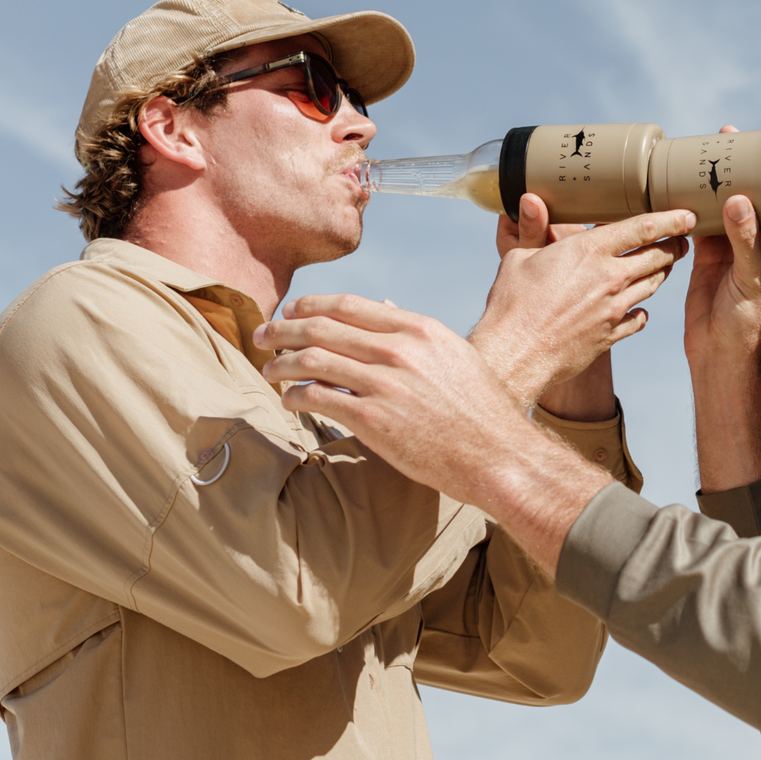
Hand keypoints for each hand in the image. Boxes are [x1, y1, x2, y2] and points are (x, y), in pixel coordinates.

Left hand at [254, 297, 609, 575]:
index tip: (290, 310)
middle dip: (283, 329)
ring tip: (269, 370)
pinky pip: (317, 398)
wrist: (497, 454)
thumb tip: (385, 306)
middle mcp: (400, 350)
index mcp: (420, 330)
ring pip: (312, 360)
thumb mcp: (456, 356)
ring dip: (281, 363)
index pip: (350, 305)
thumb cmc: (480, 409)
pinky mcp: (374, 420)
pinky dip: (295, 396)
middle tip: (262, 336)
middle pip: (322, 327)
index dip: (311, 304)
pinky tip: (290, 401)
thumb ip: (417, 333)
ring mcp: (386, 384)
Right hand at [471, 201, 693, 410]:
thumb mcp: (518, 257)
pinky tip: (640, 308)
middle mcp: (610, 277)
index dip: (670, 219)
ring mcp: (614, 308)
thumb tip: (530, 200)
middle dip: (675, 246)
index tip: (686, 216)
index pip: (642, 228)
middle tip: (683, 239)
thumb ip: (534, 229)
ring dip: (662, 272)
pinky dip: (642, 310)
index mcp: (589, 251)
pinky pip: (639, 318)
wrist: (515, 355)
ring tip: (665, 265)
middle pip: (657, 256)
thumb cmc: (511, 303)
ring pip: (653, 285)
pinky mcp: (611, 335)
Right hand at [684, 160, 760, 377]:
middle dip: (744, 171)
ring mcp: (735, 248)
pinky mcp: (710, 257)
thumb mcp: (754, 279)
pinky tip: (684, 186)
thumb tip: (738, 200)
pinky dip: (695, 206)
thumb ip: (746, 239)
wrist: (720, 355)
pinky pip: (704, 223)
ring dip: (718, 184)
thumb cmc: (752, 324)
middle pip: (757, 197)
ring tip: (705, 154)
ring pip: (728, 207)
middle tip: (729, 140)